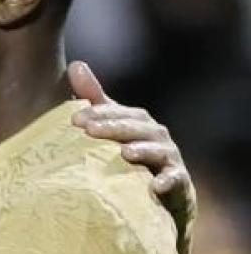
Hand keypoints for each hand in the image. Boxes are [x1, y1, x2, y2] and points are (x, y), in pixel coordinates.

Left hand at [68, 61, 194, 219]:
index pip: (119, 113)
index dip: (99, 113)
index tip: (74, 119)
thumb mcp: (110, 125)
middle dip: (114, 128)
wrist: (156, 189)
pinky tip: (155, 186)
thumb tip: (75, 64)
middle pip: (137, 128)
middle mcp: (156, 135)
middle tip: (90, 131)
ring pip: (158, 150)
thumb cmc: (127, 151)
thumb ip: (94, 99)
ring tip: (125, 152)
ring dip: (143, 150)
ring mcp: (168, 157)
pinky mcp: (178, 181)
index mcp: (138, 121)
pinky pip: (175, 180)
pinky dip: (168, 181)